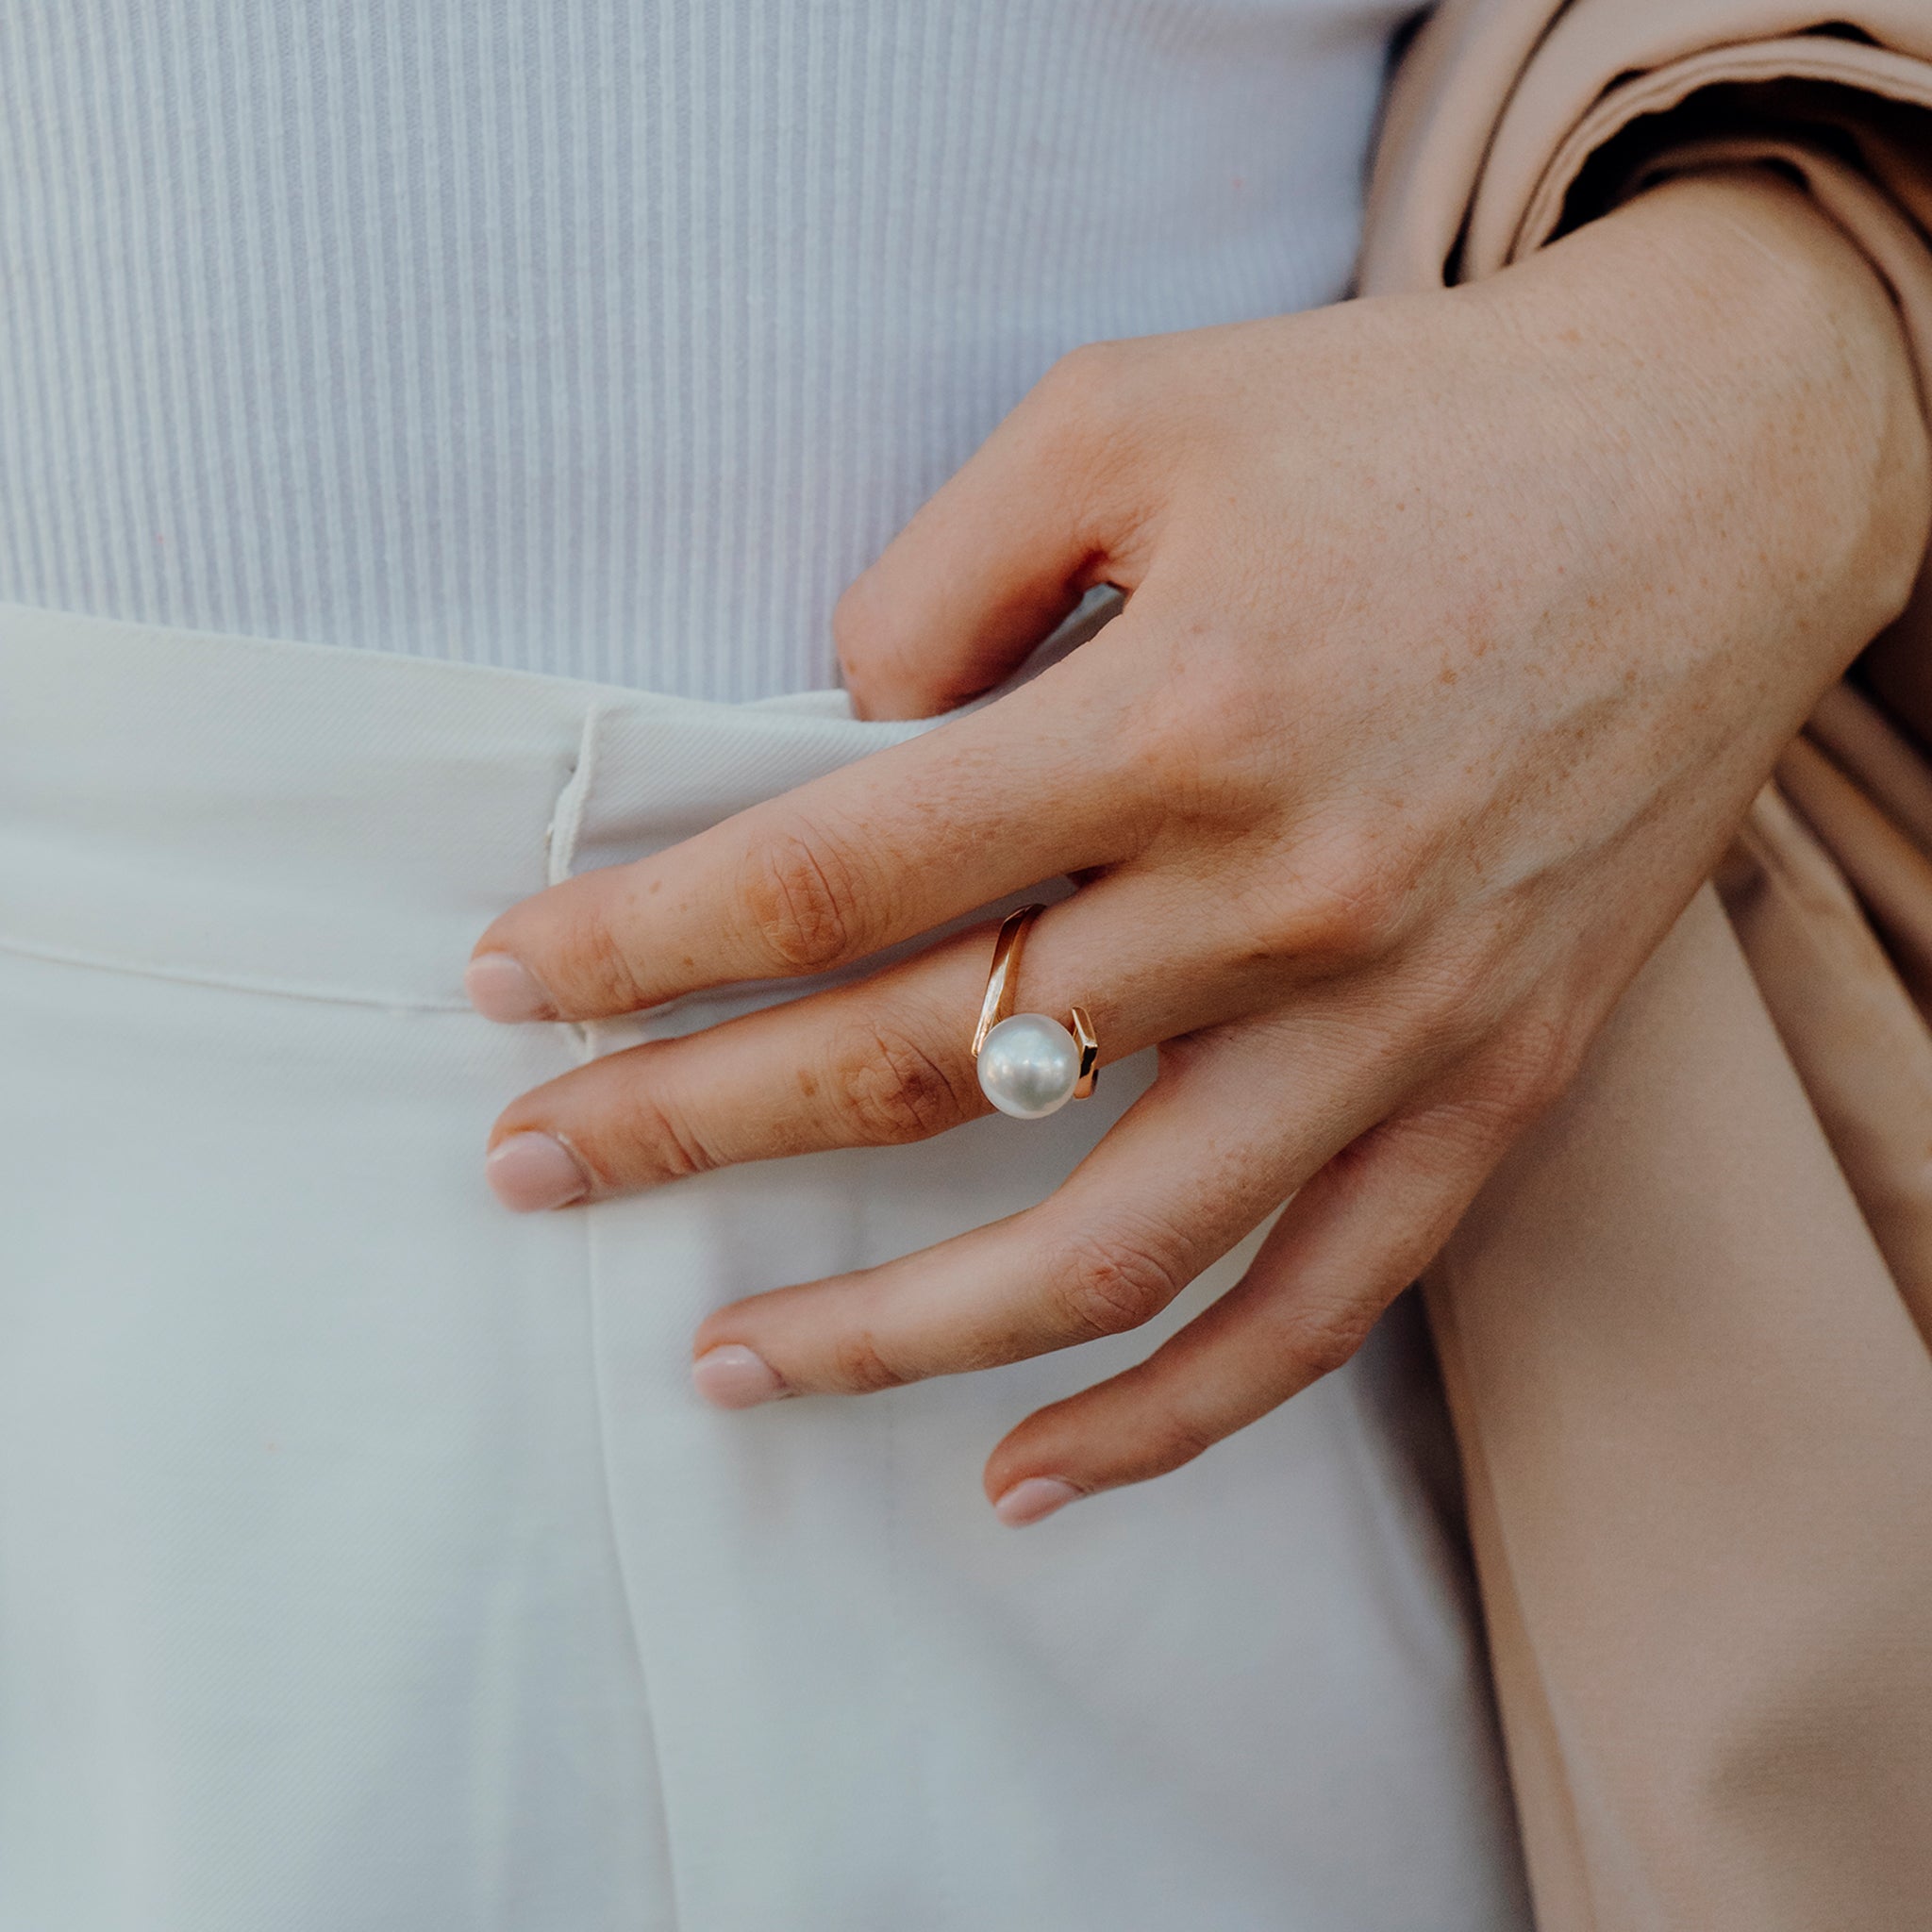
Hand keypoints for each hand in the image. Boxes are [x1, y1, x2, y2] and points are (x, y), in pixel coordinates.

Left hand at [466, 171, 1927, 1523]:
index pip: (833, 877)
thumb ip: (939, 578)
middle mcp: (1279, 901)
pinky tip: (1027, 1472)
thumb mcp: (1130, 409)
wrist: (1716, 476)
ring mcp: (1392, 1024)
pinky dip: (1168, 1416)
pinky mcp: (1484, 1087)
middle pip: (918, 1064)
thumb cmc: (1407, 427)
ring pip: (1097, 1249)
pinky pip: (1316, 1308)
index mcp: (1177, 714)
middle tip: (532, 1166)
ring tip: (720, 1363)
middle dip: (687, 1122)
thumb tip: (829, 743)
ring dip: (884, 1330)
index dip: (644, 942)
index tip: (514, 985)